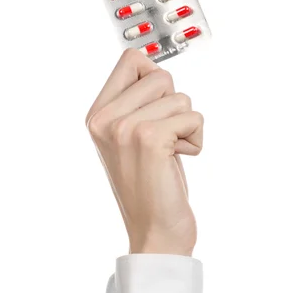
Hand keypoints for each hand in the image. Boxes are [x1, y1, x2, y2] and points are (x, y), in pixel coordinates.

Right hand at [85, 49, 203, 255]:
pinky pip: (193, 117)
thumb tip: (154, 68)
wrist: (155, 232)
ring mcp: (124, 128)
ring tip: (169, 153)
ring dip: (186, 126)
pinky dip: (196, 140)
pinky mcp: (150, 139)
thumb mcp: (129, 140)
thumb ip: (134, 103)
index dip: (155, 81)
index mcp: (96, 116)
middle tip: (163, 139)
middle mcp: (104, 119)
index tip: (155, 112)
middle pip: (159, 75)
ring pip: (180, 97)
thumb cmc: (150, 186)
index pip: (132, 60)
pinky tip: (179, 160)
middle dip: (173, 106)